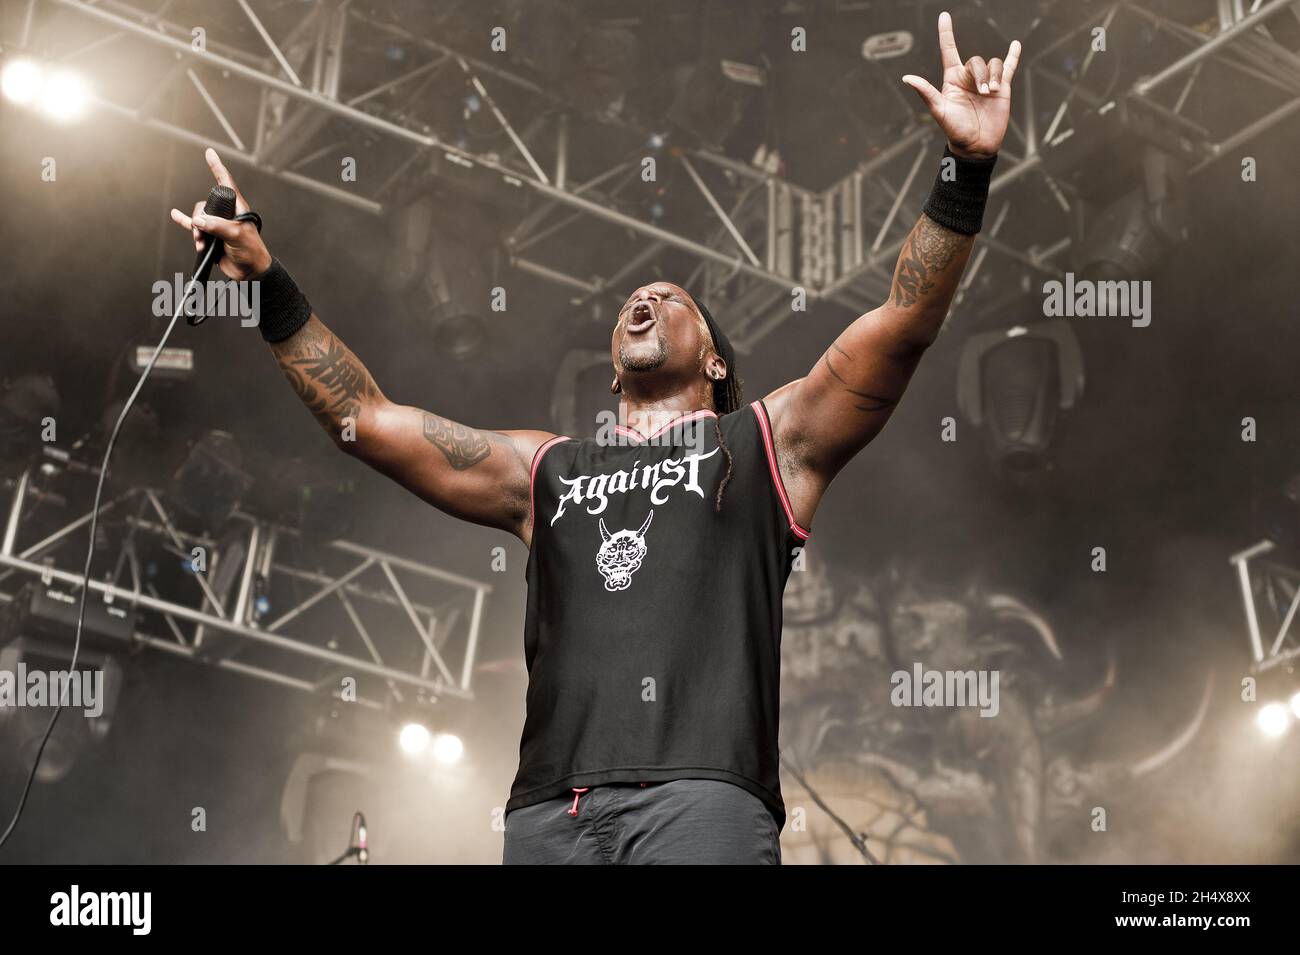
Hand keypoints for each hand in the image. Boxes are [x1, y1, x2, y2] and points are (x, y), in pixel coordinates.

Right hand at [169, 148, 271, 279]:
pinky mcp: (211, 236)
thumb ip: (217, 226)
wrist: (249, 272)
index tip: (210, 153)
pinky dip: (184, 220)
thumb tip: (197, 221)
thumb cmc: (251, 252)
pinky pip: (193, 225)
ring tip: (201, 242)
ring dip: (195, 230)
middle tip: (203, 234)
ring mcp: (218, 225)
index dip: (217, 167)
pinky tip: (176, 215)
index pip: (226, 183)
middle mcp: (226, 214)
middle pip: (205, 204)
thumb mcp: (236, 235)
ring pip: (198, 218)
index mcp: (237, 208)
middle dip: (199, 218)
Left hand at [901, 11, 1020, 159]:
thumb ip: (926, 92)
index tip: (944, 16)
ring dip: (993, 75)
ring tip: (991, 93)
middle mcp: (968, 78)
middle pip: (976, 61)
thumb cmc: (955, 132)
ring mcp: (985, 82)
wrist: (977, 146)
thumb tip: (907, 78)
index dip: (946, 33)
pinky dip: (1012, 56)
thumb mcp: (939, 111)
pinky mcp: (1001, 88)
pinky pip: (1008, 67)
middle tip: (982, 93)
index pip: (949, 51)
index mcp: (952, 80)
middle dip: (981, 74)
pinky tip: (1015, 46)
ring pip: (993, 63)